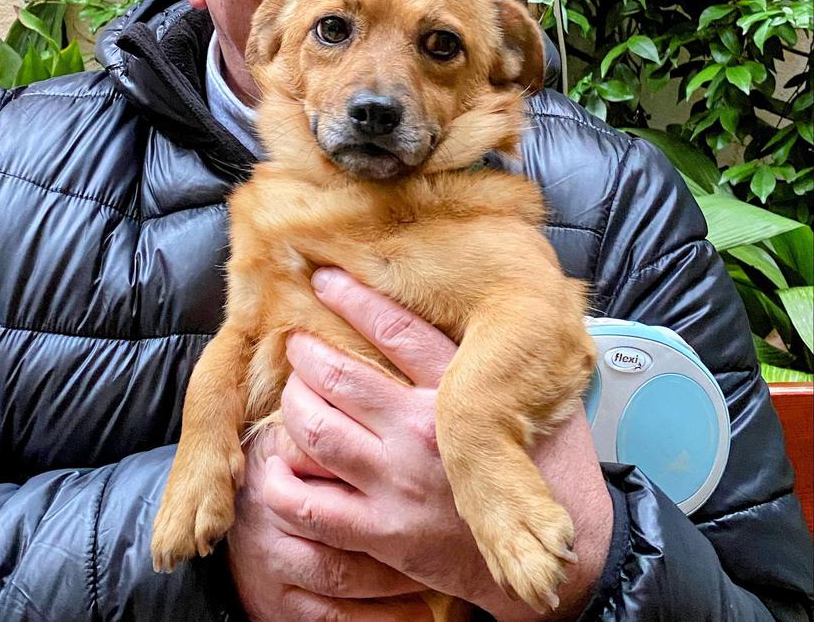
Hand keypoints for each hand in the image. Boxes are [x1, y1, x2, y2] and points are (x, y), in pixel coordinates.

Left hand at [263, 268, 613, 620]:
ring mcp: (396, 485)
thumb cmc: (549, 472)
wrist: (559, 559)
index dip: (353, 298)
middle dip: (307, 352)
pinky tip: (279, 459)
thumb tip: (482, 307)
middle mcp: (421, 434)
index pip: (393, 330)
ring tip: (291, 391)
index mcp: (459, 394)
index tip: (325, 279)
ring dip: (293, 403)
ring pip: (316, 429)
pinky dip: (281, 478)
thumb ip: (500, 361)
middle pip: (340, 376)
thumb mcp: (542, 399)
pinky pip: (307, 503)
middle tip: (296, 341)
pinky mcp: (381, 533)